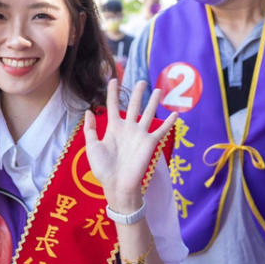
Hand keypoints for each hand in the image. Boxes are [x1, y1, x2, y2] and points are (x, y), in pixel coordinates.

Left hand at [83, 79, 176, 211]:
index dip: (113, 92)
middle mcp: (128, 128)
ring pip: (148, 114)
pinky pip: (161, 130)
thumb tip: (89, 111)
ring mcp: (140, 135)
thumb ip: (90, 129)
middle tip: (142, 81)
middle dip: (138, 93)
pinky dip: (169, 123)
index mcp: (113, 128)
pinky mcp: (150, 143)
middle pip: (134, 106)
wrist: (117, 184)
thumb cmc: (103, 168)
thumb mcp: (92, 147)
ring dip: (153, 102)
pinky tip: (175, 114)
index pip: (113, 105)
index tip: (113, 79)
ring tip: (158, 90)